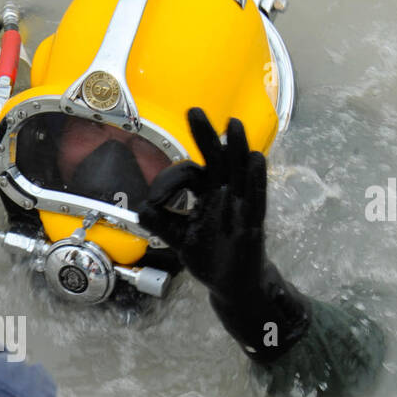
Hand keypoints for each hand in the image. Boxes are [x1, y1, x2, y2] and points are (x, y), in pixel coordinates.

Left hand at [137, 107, 267, 301]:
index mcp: (206, 194)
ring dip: (236, 149)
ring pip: (239, 172)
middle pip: (217, 160)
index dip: (171, 179)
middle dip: (206, 136)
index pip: (190, 173)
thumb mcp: (180, 239)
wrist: (233, 285)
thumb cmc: (210, 257)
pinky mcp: (253, 224)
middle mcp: (225, 194)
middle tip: (194, 111)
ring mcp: (241, 206)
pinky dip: (256, 179)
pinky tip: (255, 158)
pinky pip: (256, 198)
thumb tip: (140, 209)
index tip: (155, 199)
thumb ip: (162, 224)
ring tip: (233, 125)